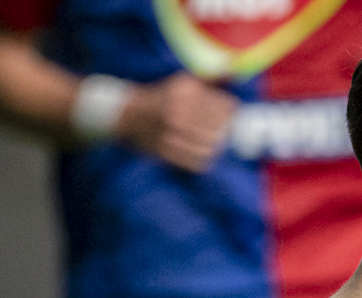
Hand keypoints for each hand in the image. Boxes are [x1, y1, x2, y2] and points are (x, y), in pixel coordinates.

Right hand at [116, 72, 237, 171]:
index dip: (230, 111)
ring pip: (211, 146)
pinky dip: (203, 159)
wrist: (128, 116)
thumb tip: (233, 72)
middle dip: (224, 129)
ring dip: (215, 145)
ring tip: (211, 141)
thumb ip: (210, 79)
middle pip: (220, 127)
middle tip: (220, 130)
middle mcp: (179, 111)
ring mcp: (172, 133)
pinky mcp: (166, 151)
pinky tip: (201, 151)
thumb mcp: (183, 82)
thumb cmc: (162, 98)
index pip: (225, 106)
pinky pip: (197, 162)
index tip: (228, 114)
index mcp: (186, 91)